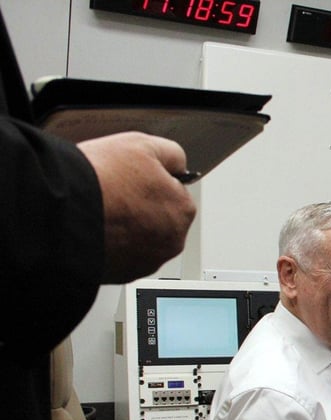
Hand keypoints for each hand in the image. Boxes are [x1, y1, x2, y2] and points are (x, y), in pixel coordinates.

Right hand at [78, 132, 195, 282]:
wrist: (58, 212)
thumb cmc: (99, 180)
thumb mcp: (142, 145)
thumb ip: (172, 154)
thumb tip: (178, 164)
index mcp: (183, 210)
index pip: (174, 192)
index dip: (149, 181)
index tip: (130, 178)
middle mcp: (172, 241)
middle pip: (159, 218)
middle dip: (140, 206)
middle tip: (113, 193)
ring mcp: (147, 261)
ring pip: (140, 238)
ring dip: (126, 226)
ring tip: (102, 210)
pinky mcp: (122, 274)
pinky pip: (120, 255)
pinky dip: (111, 243)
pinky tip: (96, 228)